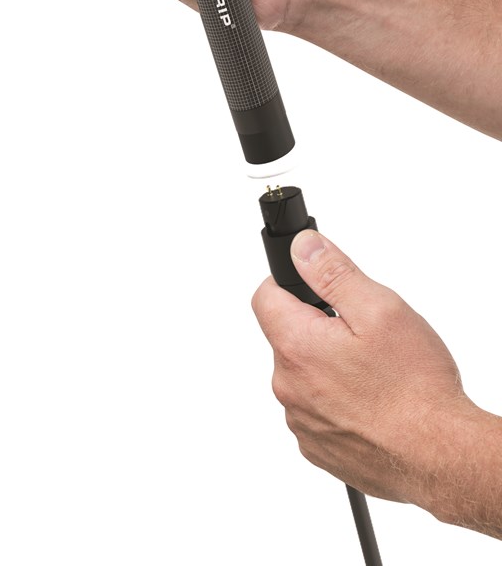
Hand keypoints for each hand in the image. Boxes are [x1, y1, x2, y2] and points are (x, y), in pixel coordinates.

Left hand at [251, 228, 484, 521]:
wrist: (439, 457)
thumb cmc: (415, 388)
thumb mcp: (380, 309)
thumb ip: (332, 272)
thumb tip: (303, 248)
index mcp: (296, 346)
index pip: (265, 296)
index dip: (289, 282)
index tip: (314, 285)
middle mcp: (288, 386)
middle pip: (287, 336)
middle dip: (319, 327)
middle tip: (362, 334)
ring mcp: (301, 421)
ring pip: (304, 374)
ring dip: (329, 366)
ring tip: (374, 371)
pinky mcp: (318, 448)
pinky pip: (317, 410)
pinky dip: (338, 401)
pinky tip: (372, 400)